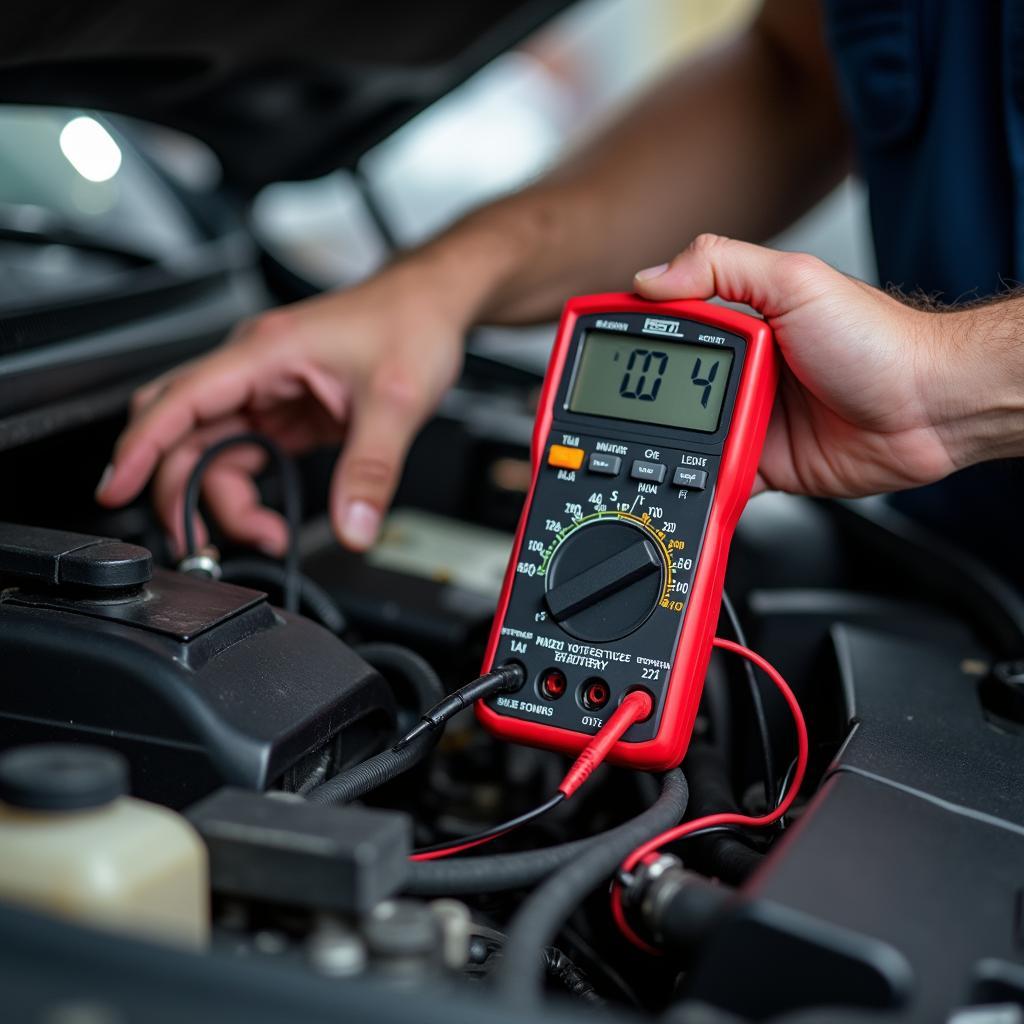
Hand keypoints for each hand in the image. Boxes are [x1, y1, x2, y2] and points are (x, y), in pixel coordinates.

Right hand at [95, 260, 467, 553]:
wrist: (433, 304)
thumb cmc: (410, 323)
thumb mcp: (397, 401)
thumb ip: (371, 470)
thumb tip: (353, 526)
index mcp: (265, 352)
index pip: (179, 399)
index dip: (140, 446)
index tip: (116, 489)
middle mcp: (254, 369)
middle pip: (180, 430)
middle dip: (179, 489)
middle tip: (198, 542)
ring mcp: (265, 389)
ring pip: (209, 448)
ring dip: (221, 497)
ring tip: (264, 533)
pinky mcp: (282, 408)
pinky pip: (242, 451)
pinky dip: (245, 487)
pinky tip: (271, 513)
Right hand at [634, 234, 981, 496]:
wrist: (931, 410)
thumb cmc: (880, 344)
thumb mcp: (797, 282)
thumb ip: (724, 267)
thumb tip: (652, 277)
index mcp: (742, 323)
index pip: (667, 324)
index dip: (628, 337)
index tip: (592, 348)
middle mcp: (741, 370)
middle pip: (667, 389)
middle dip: (637, 403)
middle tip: (602, 415)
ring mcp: (750, 417)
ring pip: (684, 436)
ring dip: (663, 447)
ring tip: (634, 453)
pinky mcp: (763, 461)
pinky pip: (714, 475)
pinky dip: (695, 484)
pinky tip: (677, 483)